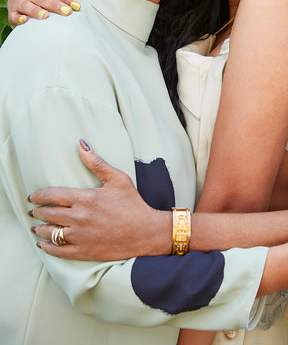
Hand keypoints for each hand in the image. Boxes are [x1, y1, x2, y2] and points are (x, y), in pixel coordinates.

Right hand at [7, 0, 79, 25]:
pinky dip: (18, 18)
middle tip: (67, 12)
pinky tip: (25, 20)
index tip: (76, 5)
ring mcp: (19, 2)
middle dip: (55, 5)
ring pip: (27, 6)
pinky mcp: (12, 12)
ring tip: (46, 16)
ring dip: (36, 11)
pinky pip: (13, 16)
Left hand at [28, 141, 170, 259]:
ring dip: (39, 229)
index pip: (52, 196)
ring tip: (35, 226)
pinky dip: (47, 247)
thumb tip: (81, 145)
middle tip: (33, 211)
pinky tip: (42, 244)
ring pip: (51, 233)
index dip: (39, 196)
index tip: (33, 197)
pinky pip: (58, 251)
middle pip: (49, 214)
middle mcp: (79, 217)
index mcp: (85, 198)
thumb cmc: (133, 203)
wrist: (146, 232)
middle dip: (38, 212)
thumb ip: (97, 162)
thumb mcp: (118, 179)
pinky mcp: (84, 251)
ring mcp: (80, 236)